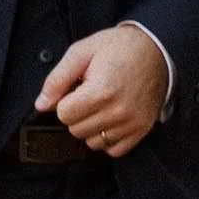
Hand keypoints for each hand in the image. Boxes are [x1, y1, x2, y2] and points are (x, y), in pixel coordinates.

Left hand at [36, 24, 167, 155]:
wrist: (157, 49)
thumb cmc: (119, 47)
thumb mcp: (82, 52)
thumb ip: (57, 79)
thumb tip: (41, 104)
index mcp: (100, 91)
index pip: (63, 115)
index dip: (65, 100)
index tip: (77, 88)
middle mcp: (117, 112)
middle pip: (76, 130)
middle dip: (77, 113)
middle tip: (90, 94)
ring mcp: (131, 124)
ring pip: (93, 142)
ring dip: (91, 127)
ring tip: (101, 105)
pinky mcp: (141, 130)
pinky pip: (113, 150)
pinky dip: (108, 138)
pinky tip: (110, 118)